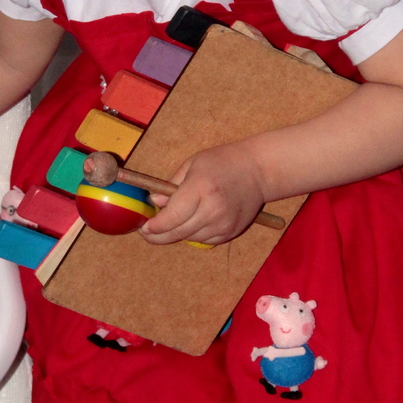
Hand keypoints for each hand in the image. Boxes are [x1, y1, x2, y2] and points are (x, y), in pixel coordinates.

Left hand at [141, 142, 266, 245]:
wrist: (258, 171)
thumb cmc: (223, 162)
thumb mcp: (192, 165)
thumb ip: (171, 185)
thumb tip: (155, 202)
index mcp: (200, 189)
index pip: (172, 217)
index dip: (155, 226)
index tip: (144, 228)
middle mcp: (212, 210)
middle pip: (178, 232)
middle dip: (159, 235)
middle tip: (147, 233)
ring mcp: (223, 224)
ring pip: (189, 238)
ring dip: (177, 233)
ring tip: (171, 223)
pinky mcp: (230, 232)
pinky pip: (204, 240)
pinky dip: (194, 234)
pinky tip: (193, 223)